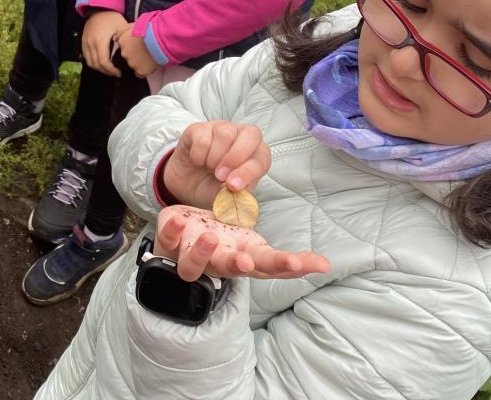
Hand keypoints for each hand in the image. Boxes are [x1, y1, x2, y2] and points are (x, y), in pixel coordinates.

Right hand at [81, 10, 127, 76]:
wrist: (99, 8)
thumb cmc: (111, 17)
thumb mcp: (121, 27)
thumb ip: (125, 41)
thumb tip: (132, 53)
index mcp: (100, 41)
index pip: (103, 62)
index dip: (111, 70)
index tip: (119, 72)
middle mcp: (91, 43)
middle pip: (96, 65)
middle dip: (106, 72)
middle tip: (115, 73)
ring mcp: (85, 43)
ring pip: (90, 62)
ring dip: (99, 68)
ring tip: (109, 70)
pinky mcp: (83, 42)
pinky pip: (86, 57)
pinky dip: (93, 63)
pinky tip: (101, 63)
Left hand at [113, 23, 157, 77]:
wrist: (160, 37)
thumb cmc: (150, 28)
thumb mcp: (133, 24)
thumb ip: (122, 30)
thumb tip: (115, 37)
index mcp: (122, 41)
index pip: (123, 46)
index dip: (131, 46)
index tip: (138, 45)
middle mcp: (124, 53)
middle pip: (128, 56)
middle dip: (135, 54)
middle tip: (146, 49)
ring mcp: (131, 63)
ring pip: (134, 64)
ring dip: (140, 62)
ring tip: (150, 55)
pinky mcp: (140, 71)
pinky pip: (140, 73)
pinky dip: (145, 70)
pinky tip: (150, 64)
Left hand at [155, 205, 329, 280]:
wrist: (181, 237)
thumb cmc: (225, 242)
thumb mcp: (253, 247)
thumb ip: (280, 258)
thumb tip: (323, 265)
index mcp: (244, 259)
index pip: (268, 266)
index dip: (286, 267)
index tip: (307, 264)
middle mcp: (218, 262)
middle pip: (230, 269)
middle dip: (239, 266)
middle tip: (246, 261)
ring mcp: (191, 257)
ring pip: (193, 265)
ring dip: (202, 252)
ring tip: (211, 237)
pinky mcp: (169, 245)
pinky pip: (167, 241)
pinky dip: (172, 231)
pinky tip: (179, 221)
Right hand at [162, 121, 270, 208]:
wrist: (187, 188)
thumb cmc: (213, 188)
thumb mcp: (230, 196)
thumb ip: (239, 193)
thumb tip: (239, 189)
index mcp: (255, 153)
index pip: (262, 155)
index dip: (248, 171)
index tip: (232, 186)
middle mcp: (241, 136)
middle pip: (251, 134)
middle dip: (235, 158)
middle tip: (220, 176)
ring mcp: (220, 128)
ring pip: (225, 133)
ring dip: (214, 158)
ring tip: (209, 168)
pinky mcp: (198, 129)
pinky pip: (202, 138)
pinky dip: (198, 155)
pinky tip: (197, 161)